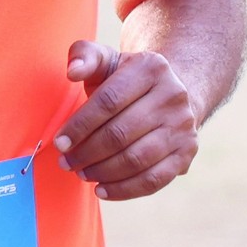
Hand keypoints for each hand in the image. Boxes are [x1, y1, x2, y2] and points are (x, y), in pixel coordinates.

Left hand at [53, 41, 200, 199]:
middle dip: (87, 152)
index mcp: (152, 68)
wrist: (169, 93)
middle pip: (121, 133)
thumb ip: (84, 56)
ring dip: (102, 172)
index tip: (59, 143)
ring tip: (81, 173)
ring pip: (137, 159)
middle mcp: (174, 96)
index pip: (109, 101)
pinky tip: (101, 190)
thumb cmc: (125, 79)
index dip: (80, 125)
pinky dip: (125, 190)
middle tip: (66, 162)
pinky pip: (154, 179)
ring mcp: (183, 126)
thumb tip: (72, 71)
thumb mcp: (106, 60)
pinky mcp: (186, 152)